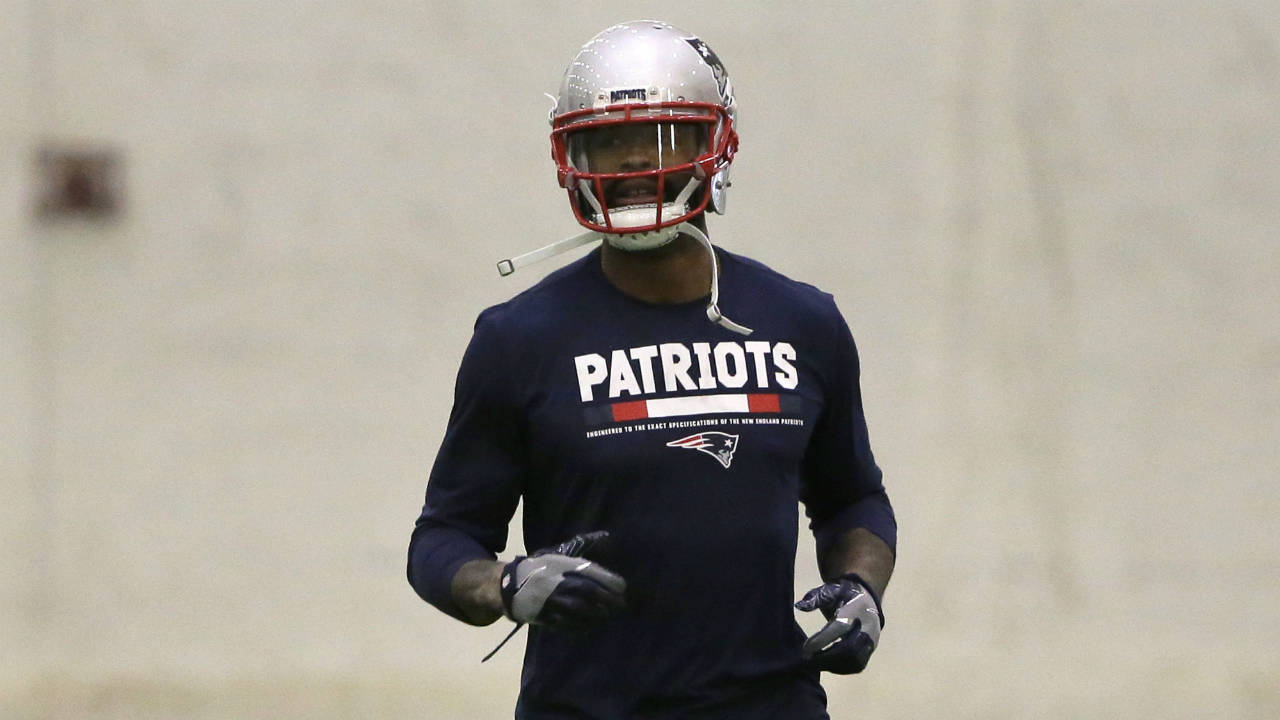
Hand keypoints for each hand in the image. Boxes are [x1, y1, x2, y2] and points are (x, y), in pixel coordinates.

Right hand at [500, 531, 626, 627]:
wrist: (510, 585)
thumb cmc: (540, 567)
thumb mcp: (560, 554)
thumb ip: (582, 546)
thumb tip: (604, 535)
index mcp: (564, 565)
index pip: (593, 573)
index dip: (611, 582)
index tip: (623, 588)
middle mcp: (560, 582)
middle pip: (590, 592)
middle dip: (609, 600)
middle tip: (621, 605)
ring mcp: (552, 601)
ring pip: (581, 610)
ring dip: (598, 614)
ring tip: (607, 615)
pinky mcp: (547, 616)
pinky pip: (569, 624)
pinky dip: (583, 625)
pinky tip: (592, 624)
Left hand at [795, 573, 882, 673]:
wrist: (868, 599)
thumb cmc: (844, 595)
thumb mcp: (830, 591)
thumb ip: (816, 598)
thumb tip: (800, 606)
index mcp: (855, 610)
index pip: (839, 628)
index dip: (821, 640)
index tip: (805, 649)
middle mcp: (866, 627)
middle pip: (848, 649)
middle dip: (826, 657)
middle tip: (808, 660)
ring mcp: (871, 640)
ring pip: (854, 660)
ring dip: (833, 665)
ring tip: (815, 663)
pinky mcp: (871, 650)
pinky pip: (858, 665)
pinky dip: (841, 668)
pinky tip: (827, 665)